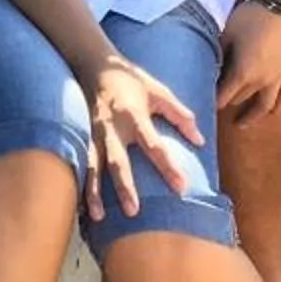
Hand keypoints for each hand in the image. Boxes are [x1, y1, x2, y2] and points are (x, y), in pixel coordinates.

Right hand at [77, 46, 203, 219]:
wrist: (94, 64)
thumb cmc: (131, 80)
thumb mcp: (159, 90)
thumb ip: (180, 114)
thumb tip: (199, 140)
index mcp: (133, 114)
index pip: (152, 144)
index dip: (167, 166)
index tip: (181, 186)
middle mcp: (111, 127)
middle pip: (118, 161)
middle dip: (125, 187)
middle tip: (134, 211)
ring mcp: (94, 133)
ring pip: (93, 166)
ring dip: (95, 192)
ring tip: (98, 216)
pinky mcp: (83, 136)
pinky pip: (82, 163)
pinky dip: (82, 184)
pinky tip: (81, 205)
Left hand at [216, 6, 280, 122]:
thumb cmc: (250, 17)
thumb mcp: (226, 34)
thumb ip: (218, 55)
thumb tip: (210, 68)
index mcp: (243, 73)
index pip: (224, 96)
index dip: (213, 101)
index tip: (204, 104)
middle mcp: (262, 81)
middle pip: (241, 99)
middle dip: (228, 103)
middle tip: (217, 105)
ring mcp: (280, 78)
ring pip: (265, 105)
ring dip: (253, 116)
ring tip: (242, 123)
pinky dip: (277, 106)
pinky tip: (271, 111)